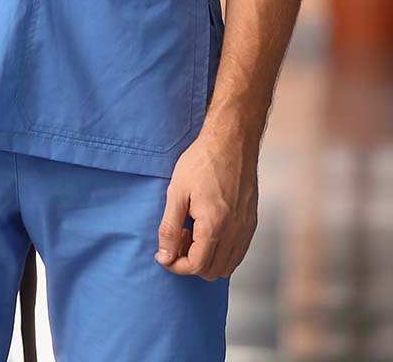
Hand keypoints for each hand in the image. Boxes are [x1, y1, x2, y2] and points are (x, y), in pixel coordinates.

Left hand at [155, 124, 258, 280]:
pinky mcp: (251, 223)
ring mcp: (246, 230)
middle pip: (213, 271)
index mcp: (214, 227)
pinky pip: (237, 252)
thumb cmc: (201, 163)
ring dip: (206, 258)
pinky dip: (220, 251)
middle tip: (177, 238)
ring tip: (191, 231)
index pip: (196, 266)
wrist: (231, 144)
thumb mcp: (176, 193)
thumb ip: (170, 228)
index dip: (176, 266)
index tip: (163, 254)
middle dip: (190, 262)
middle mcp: (235, 234)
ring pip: (227, 265)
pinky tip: (206, 228)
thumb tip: (165, 256)